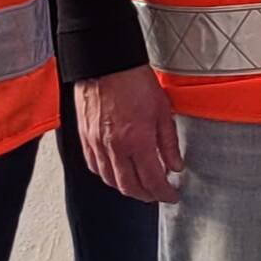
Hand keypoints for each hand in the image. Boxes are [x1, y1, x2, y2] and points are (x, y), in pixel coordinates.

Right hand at [76, 66, 183, 202]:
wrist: (107, 65)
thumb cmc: (134, 82)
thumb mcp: (163, 111)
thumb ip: (169, 143)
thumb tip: (175, 165)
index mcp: (137, 141)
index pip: (152, 180)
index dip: (164, 193)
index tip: (172, 195)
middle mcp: (115, 148)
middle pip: (130, 187)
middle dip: (146, 196)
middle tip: (158, 194)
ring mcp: (97, 145)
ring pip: (111, 181)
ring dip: (127, 188)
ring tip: (140, 186)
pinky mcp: (85, 139)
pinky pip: (95, 167)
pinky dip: (108, 176)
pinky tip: (117, 173)